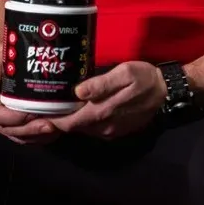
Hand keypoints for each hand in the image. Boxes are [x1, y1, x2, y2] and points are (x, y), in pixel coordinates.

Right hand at [0, 52, 59, 144]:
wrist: (9, 67)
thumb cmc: (3, 63)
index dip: (14, 118)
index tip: (31, 113)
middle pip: (11, 130)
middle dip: (31, 129)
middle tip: (50, 125)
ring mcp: (8, 123)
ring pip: (21, 136)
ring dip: (39, 135)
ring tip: (56, 128)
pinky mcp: (20, 127)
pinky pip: (29, 137)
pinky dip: (42, 136)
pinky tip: (56, 131)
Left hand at [50, 61, 167, 140]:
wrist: (167, 92)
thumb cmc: (145, 78)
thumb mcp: (124, 73)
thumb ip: (101, 84)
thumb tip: (78, 91)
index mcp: (102, 113)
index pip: (70, 123)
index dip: (52, 120)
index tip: (36, 114)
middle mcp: (104, 127)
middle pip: (74, 127)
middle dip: (58, 119)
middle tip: (42, 107)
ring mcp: (111, 131)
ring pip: (84, 128)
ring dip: (71, 120)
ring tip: (56, 106)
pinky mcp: (117, 130)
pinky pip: (94, 128)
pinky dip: (83, 120)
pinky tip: (79, 108)